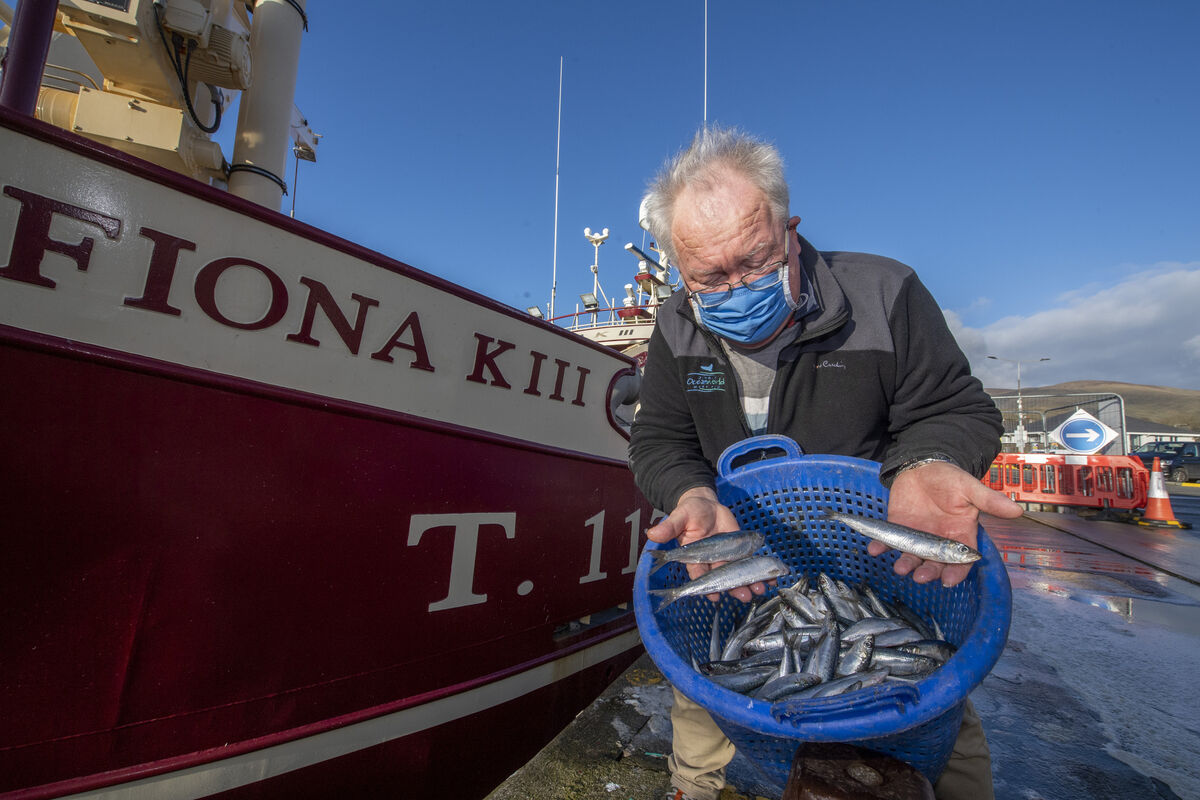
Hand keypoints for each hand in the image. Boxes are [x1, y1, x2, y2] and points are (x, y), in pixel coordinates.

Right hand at [646, 486, 767, 601]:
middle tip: (744, 596)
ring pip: (739, 575)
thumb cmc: (689, 512)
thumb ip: (669, 527)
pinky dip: (762, 572)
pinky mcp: (741, 551)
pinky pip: (751, 564)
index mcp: (695, 559)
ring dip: (750, 583)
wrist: (706, 504)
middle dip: (734, 588)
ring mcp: (728, 558)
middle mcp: (712, 562)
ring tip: (760, 589)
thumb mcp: (679, 517)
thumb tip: (651, 534)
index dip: (707, 587)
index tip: (715, 596)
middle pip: (723, 579)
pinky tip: (772, 579)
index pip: (700, 576)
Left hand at [873, 461, 1022, 586]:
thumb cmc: (949, 478)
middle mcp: (937, 541)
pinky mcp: (896, 529)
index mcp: (959, 535)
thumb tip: (1018, 510)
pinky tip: (875, 549)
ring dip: (906, 565)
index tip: (949, 580)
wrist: (921, 465)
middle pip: (934, 564)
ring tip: (901, 568)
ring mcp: (916, 537)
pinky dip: (880, 547)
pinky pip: (888, 542)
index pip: (960, 561)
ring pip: (911, 558)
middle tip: (921, 577)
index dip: (956, 572)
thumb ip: (989, 501)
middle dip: (928, 573)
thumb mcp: (969, 487)